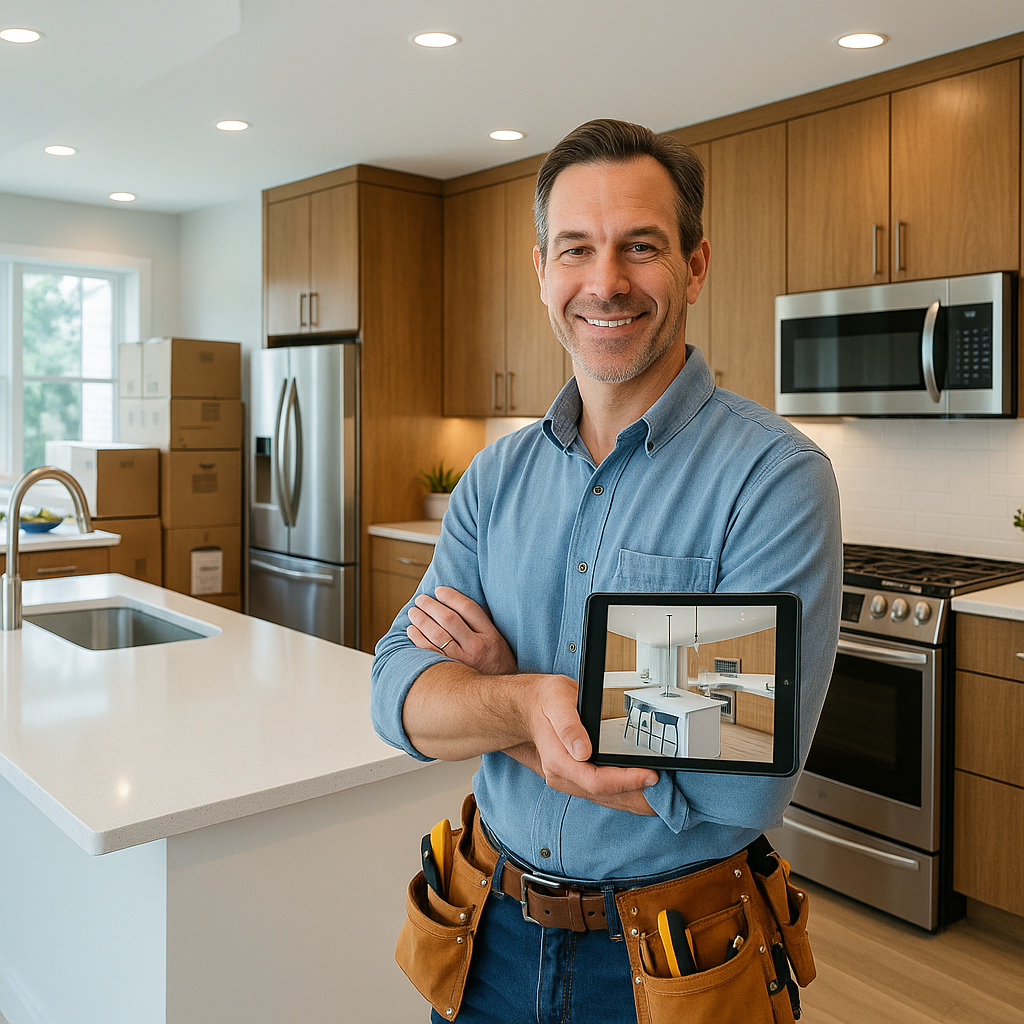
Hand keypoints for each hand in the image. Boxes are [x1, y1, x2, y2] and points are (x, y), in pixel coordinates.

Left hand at [408, 586, 516, 674]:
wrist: (499, 696)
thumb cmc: (496, 665)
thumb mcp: (498, 642)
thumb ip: (481, 625)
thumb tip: (456, 604)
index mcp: (491, 636)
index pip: (469, 609)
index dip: (451, 597)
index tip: (439, 590)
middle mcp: (477, 647)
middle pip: (450, 619)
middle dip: (432, 606)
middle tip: (421, 600)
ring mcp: (462, 661)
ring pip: (437, 634)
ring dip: (421, 620)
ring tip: (413, 612)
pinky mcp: (450, 673)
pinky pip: (429, 652)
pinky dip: (418, 638)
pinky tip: (412, 630)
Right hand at [504, 676, 658, 815]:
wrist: (528, 708)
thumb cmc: (545, 701)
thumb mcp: (557, 701)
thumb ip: (569, 726)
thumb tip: (582, 751)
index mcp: (559, 760)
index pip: (597, 781)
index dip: (626, 781)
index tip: (651, 775)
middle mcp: (563, 776)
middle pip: (606, 796)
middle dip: (637, 798)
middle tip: (667, 797)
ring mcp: (569, 779)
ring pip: (606, 798)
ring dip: (633, 801)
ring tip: (661, 800)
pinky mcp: (576, 778)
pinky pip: (602, 793)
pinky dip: (623, 795)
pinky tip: (640, 794)